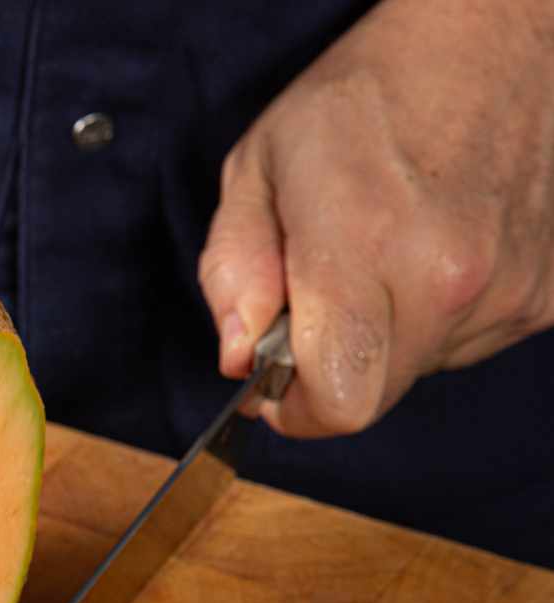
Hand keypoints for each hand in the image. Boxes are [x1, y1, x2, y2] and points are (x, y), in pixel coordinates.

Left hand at [198, 0, 553, 437]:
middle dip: (332, 367)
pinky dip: (441, 314)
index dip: (294, 406)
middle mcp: (449, 277)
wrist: (495, 42)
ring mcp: (510, 288)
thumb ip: (234, 271)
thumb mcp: (258, 167)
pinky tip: (434, 247)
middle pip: (373, 397)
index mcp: (364, 245)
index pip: (336, 402)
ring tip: (388, 250)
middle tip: (323, 297)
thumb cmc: (365, 96)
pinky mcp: (549, 294)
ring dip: (388, 334)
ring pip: (421, 369)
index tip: (274, 376)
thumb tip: (238, 355)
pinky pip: (470, 341)